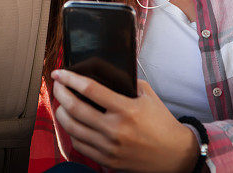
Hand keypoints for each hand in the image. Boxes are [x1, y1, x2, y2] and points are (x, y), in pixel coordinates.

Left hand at [51, 69, 199, 172]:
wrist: (175, 155)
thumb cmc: (162, 124)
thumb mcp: (149, 96)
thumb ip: (128, 83)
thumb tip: (105, 73)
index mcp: (126, 109)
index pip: (90, 89)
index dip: (71, 78)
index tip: (60, 72)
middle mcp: (115, 129)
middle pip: (75, 108)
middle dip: (60, 92)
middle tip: (58, 84)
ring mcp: (109, 147)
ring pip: (72, 128)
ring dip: (61, 112)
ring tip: (61, 102)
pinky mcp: (107, 160)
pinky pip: (79, 145)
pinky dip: (72, 132)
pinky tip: (73, 123)